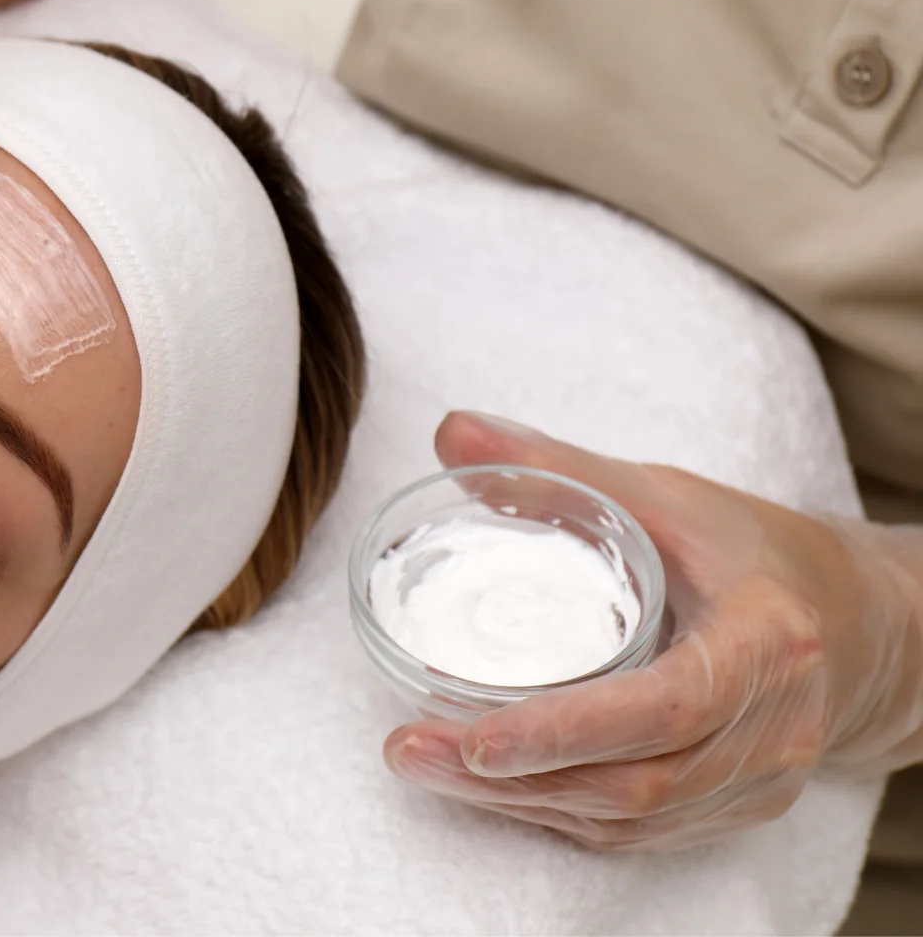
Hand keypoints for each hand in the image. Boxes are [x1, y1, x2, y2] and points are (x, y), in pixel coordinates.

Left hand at [382, 411, 922, 850]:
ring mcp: (760, 781)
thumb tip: (452, 432)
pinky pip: (637, 833)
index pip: (669, 705)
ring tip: (424, 763)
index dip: (570, 729)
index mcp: (770, 642)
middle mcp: (775, 728)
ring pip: (630, 817)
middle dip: (515, 776)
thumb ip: (557, 469)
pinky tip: (487, 786)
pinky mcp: (735, 809)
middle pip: (638, 781)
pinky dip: (555, 813)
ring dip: (520, 802)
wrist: (856, 626)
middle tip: (410, 748)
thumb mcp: (666, 497)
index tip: (478, 737)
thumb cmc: (752, 552)